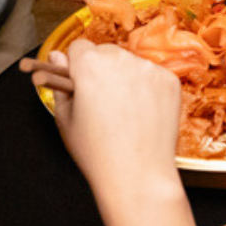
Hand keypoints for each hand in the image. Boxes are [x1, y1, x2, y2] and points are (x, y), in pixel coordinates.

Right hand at [48, 39, 181, 188]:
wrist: (138, 177)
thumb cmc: (97, 154)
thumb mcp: (66, 120)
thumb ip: (59, 83)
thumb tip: (56, 58)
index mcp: (90, 65)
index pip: (79, 47)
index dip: (76, 66)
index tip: (79, 82)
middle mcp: (121, 59)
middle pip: (106, 52)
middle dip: (101, 70)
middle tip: (102, 103)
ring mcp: (148, 68)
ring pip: (130, 63)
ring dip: (125, 78)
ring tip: (124, 113)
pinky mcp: (169, 80)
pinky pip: (153, 76)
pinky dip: (147, 89)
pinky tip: (142, 114)